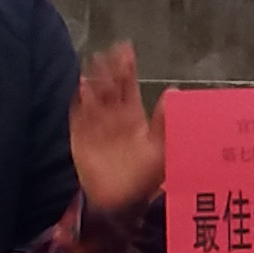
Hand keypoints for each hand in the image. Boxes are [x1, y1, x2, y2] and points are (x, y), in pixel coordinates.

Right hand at [69, 41, 164, 215]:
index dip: (127, 69)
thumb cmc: (143, 177)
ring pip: (94, 99)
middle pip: (110, 88)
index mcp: (133, 118)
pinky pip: (79, 118)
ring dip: (93, 81)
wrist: (120, 202)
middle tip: (107, 50)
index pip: (129, 88)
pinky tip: (80, 88)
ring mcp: (97, 127)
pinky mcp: (81, 139)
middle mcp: (114, 118)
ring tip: (93, 62)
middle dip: (108, 70)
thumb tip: (174, 91)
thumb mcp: (160, 149)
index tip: (126, 49)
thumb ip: (164, 122)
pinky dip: (79, 104)